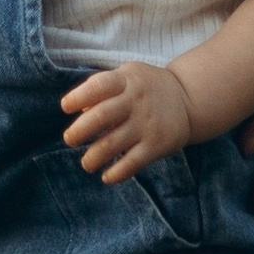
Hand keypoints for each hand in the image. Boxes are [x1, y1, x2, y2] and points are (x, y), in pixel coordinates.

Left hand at [60, 57, 196, 186]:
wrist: (188, 99)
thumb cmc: (146, 87)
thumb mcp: (127, 76)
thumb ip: (103, 88)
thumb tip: (79, 110)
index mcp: (126, 80)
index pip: (99, 85)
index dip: (78, 96)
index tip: (65, 107)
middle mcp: (136, 101)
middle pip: (102, 116)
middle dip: (80, 130)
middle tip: (69, 139)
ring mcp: (147, 124)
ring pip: (113, 144)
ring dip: (94, 157)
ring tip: (86, 163)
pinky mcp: (156, 145)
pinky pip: (132, 163)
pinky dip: (116, 173)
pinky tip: (107, 177)